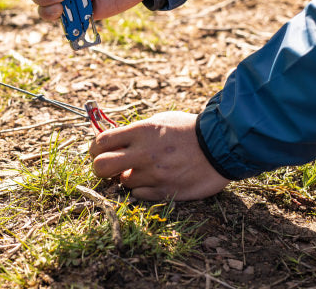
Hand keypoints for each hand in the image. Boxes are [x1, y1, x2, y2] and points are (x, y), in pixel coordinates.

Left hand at [89, 111, 229, 200]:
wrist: (221, 147)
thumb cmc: (189, 130)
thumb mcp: (160, 121)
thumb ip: (135, 131)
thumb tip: (112, 140)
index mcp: (141, 132)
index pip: (101, 142)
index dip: (94, 148)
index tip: (98, 151)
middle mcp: (143, 154)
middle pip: (100, 167)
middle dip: (100, 167)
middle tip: (110, 166)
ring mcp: (153, 175)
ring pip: (122, 182)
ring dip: (127, 177)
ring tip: (143, 170)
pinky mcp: (164, 191)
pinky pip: (139, 194)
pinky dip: (142, 188)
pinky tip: (153, 180)